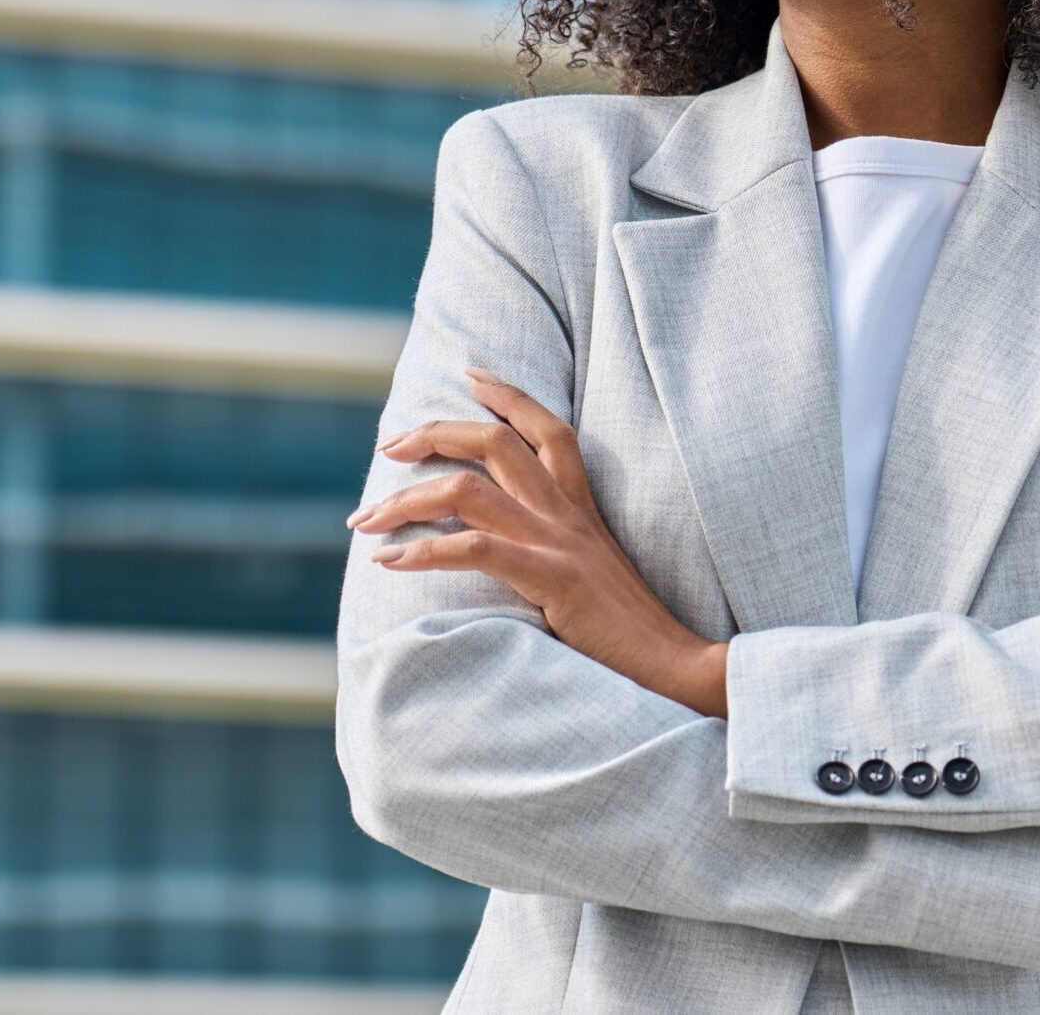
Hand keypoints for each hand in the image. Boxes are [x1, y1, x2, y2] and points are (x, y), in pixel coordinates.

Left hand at [346, 369, 723, 715]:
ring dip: (406, 498)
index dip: (508, 394)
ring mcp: (558, 544)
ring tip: (365, 519)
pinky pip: (475, 548)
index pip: (547, 427)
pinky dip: (422, 552)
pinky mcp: (550, 580)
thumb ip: (558, 549)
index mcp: (581, 507)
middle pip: (496, 441)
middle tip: (388, 447)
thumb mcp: (593, 571)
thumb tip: (507, 550)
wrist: (674, 664)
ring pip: (470, 490)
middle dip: (434, 433)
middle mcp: (567, 514)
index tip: (470, 375)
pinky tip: (388, 562)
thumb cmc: (628, 630)